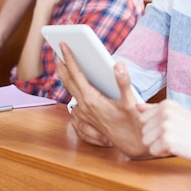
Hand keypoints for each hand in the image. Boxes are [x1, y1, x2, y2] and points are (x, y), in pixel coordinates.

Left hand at [56, 42, 149, 157]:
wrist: (132, 145)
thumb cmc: (133, 123)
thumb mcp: (130, 101)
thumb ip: (123, 81)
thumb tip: (118, 64)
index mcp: (92, 100)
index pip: (76, 74)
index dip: (69, 58)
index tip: (62, 45)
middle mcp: (85, 107)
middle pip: (68, 81)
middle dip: (61, 65)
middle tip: (57, 50)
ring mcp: (85, 114)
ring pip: (70, 91)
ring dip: (67, 77)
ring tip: (65, 64)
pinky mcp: (87, 118)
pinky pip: (75, 101)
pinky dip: (73, 90)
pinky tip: (77, 85)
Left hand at [138, 99, 190, 161]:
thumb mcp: (176, 113)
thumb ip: (155, 109)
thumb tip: (137, 106)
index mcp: (166, 104)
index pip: (143, 119)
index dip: (154, 127)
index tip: (170, 128)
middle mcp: (164, 113)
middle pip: (144, 131)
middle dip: (156, 138)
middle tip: (174, 136)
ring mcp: (165, 126)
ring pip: (146, 142)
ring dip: (158, 146)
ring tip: (174, 142)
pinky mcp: (167, 141)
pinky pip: (153, 151)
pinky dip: (163, 153)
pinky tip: (176, 148)